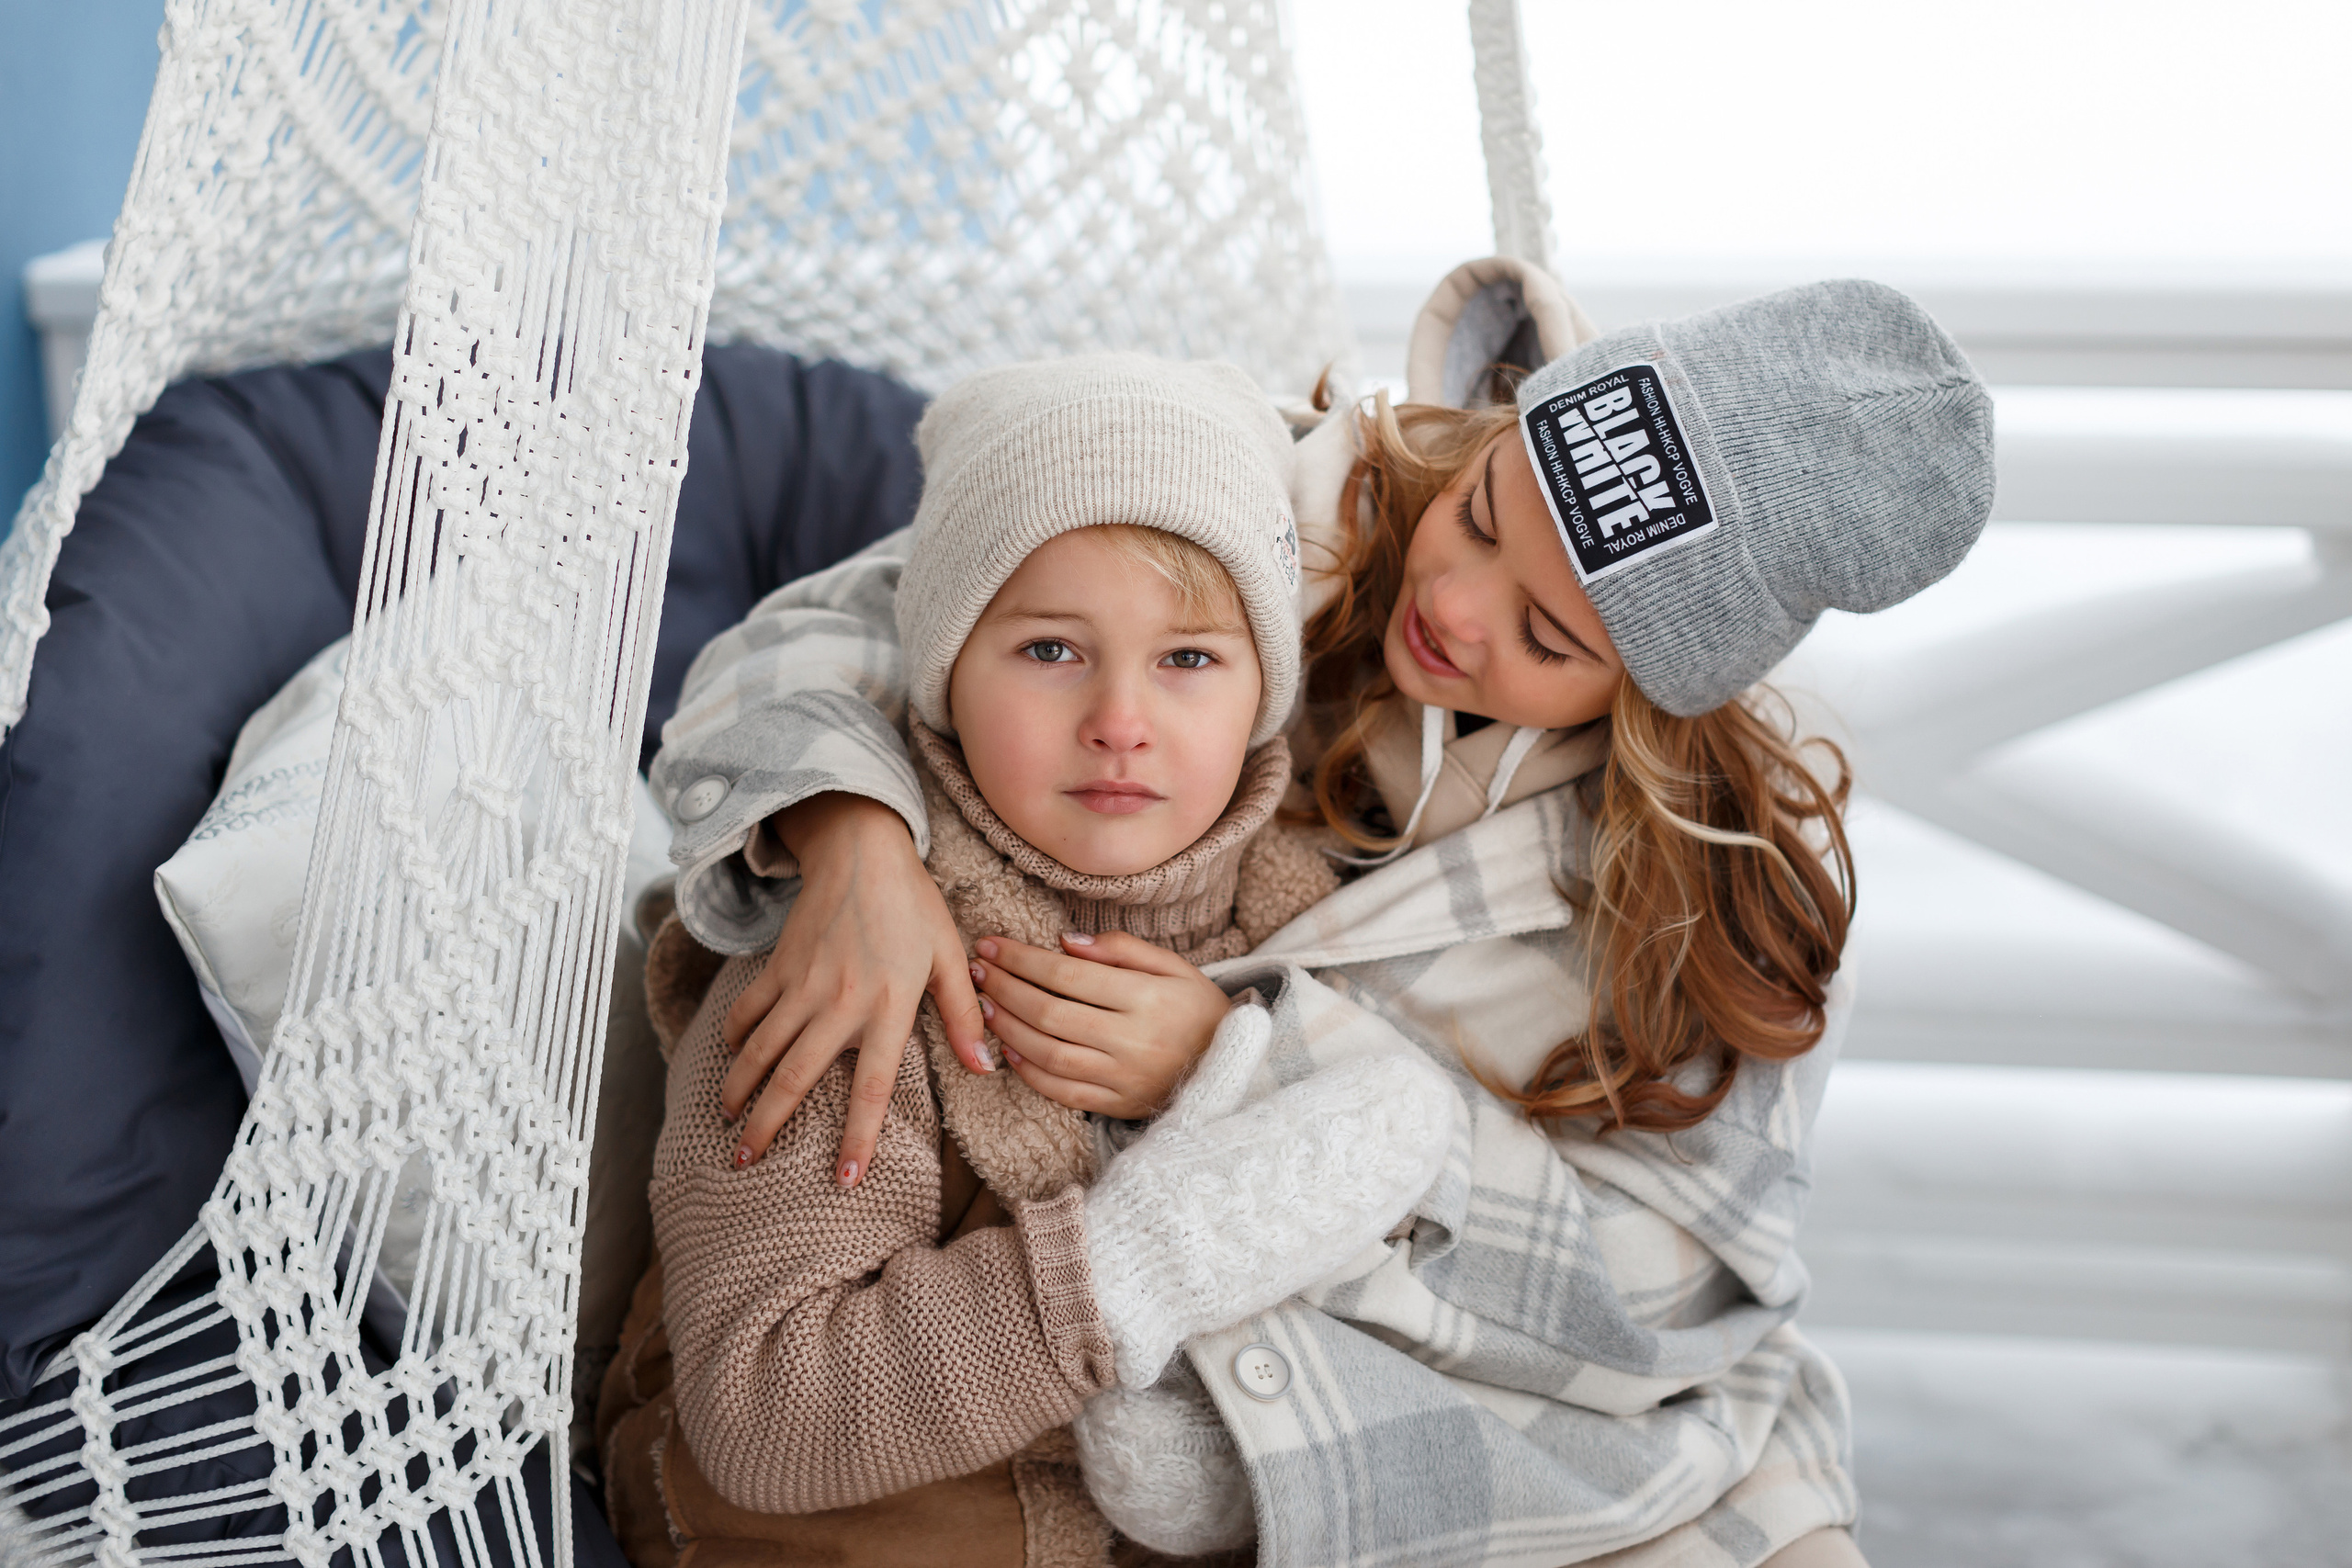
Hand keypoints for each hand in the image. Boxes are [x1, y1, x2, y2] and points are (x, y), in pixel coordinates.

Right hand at [721, 793, 986, 1182]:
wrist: (861, 850)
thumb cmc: (913, 905)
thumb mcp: (949, 956)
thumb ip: (964, 1015)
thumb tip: (985, 1067)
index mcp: (888, 1007)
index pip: (873, 1088)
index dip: (859, 1137)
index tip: (845, 1178)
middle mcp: (839, 1003)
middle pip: (794, 1079)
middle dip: (767, 1127)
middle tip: (745, 1163)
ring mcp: (802, 985)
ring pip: (759, 1051)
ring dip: (739, 1091)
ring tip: (729, 1124)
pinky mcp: (778, 967)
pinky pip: (748, 1012)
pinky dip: (734, 1039)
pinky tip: (730, 1061)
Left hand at [969, 930, 1230, 1117]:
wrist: (1234, 1068)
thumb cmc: (1198, 1009)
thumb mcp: (1174, 966)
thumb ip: (1122, 949)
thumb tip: (1065, 942)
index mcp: (1148, 998)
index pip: (1067, 975)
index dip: (1022, 959)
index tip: (991, 945)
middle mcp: (1133, 1040)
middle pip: (1050, 1013)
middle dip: (1005, 988)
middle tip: (976, 970)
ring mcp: (1124, 1078)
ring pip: (1049, 1054)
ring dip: (1008, 1028)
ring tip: (984, 1005)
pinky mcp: (1118, 1106)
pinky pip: (1063, 1092)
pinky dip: (1030, 1073)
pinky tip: (1010, 1050)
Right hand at [1082, 1004, 1454, 1384]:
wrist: (1128, 1281)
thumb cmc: (1147, 1198)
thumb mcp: (1181, 1123)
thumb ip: (1222, 1068)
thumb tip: (1253, 1012)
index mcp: (1248, 1145)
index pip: (1321, 1109)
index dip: (1364, 1090)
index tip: (1399, 1070)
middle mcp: (1277, 1189)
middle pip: (1351, 1151)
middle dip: (1393, 1125)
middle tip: (1433, 1099)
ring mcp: (1289, 1234)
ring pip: (1358, 1193)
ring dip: (1397, 1165)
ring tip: (1432, 1139)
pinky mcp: (1292, 1271)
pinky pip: (1346, 1239)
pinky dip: (1378, 1214)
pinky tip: (1402, 1198)